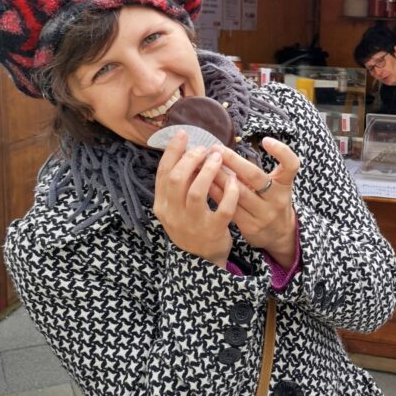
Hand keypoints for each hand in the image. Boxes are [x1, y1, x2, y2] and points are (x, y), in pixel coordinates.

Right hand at [153, 131, 238, 266]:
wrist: (201, 260)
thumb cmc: (191, 225)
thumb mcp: (176, 207)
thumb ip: (178, 184)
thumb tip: (185, 151)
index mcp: (162, 206)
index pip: (163, 173)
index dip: (172, 152)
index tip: (183, 134)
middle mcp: (174, 215)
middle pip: (177, 179)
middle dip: (191, 159)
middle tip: (204, 149)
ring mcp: (193, 224)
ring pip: (197, 192)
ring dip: (208, 171)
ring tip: (218, 158)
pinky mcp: (213, 232)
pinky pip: (223, 208)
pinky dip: (229, 192)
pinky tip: (234, 180)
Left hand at [209, 137, 299, 267]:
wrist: (279, 234)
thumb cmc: (272, 200)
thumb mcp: (276, 184)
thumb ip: (259, 170)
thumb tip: (229, 151)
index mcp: (285, 184)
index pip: (291, 165)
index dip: (281, 151)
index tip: (266, 140)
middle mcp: (277, 198)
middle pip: (255, 177)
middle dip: (233, 161)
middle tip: (216, 149)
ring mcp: (264, 214)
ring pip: (238, 192)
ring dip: (219, 176)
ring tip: (204, 164)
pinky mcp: (250, 226)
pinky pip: (230, 207)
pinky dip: (216, 193)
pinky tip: (204, 184)